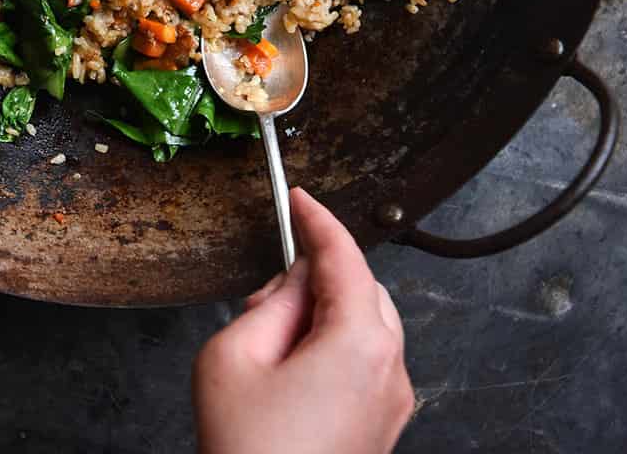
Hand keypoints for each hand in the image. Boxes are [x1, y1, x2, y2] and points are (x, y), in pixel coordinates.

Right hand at [194, 188, 412, 453]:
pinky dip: (336, 347)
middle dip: (318, 276)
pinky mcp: (383, 428)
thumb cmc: (249, 451)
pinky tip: (292, 368)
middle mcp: (390, 370)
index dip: (318, 220)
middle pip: (364, 289)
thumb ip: (268, 302)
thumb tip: (293, 282)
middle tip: (265, 294)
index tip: (300, 198)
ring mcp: (393, 403)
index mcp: (360, 342)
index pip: (344, 257)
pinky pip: (368, 364)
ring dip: (327, 314)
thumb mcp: (233, 356)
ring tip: (270, 342)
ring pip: (368, 326)